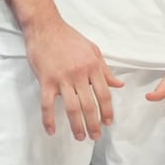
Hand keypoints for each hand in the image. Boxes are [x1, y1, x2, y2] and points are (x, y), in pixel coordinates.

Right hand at [24, 16, 123, 139]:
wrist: (46, 27)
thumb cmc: (70, 39)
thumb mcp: (93, 50)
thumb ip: (105, 70)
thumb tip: (119, 85)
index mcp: (93, 67)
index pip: (104, 93)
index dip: (108, 110)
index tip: (109, 122)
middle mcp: (80, 74)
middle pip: (90, 104)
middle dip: (94, 123)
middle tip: (96, 136)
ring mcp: (62, 78)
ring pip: (72, 108)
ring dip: (76, 125)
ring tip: (80, 137)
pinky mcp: (46, 80)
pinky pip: (47, 104)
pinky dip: (49, 119)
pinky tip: (52, 131)